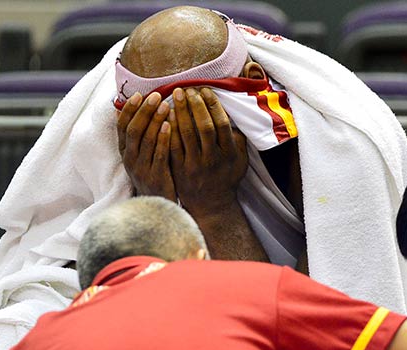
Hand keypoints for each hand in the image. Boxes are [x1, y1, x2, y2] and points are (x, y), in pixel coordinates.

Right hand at [116, 91, 175, 200]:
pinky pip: (159, 154)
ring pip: (146, 140)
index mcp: (125, 152)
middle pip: (133, 130)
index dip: (129, 110)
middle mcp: (130, 159)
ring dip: (155, 120)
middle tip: (156, 95)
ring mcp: (142, 168)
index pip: (122, 126)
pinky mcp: (156, 176)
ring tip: (165, 105)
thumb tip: (126, 108)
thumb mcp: (141, 156)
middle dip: (144, 111)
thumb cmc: (153, 174)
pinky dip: (163, 138)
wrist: (159, 205)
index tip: (138, 94)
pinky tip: (170, 125)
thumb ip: (138, 135)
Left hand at [169, 87, 247, 216]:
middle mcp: (213, 159)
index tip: (205, 90)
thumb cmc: (226, 177)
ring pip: (187, 134)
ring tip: (175, 95)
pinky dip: (169, 129)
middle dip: (195, 105)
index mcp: (230, 153)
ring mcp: (196, 165)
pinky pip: (173, 146)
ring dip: (181, 112)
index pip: (221, 124)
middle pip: (204, 126)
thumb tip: (233, 115)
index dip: (213, 105)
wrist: (212, 205)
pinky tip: (166, 115)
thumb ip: (238, 139)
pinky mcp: (180, 170)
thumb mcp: (240, 160)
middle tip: (188, 89)